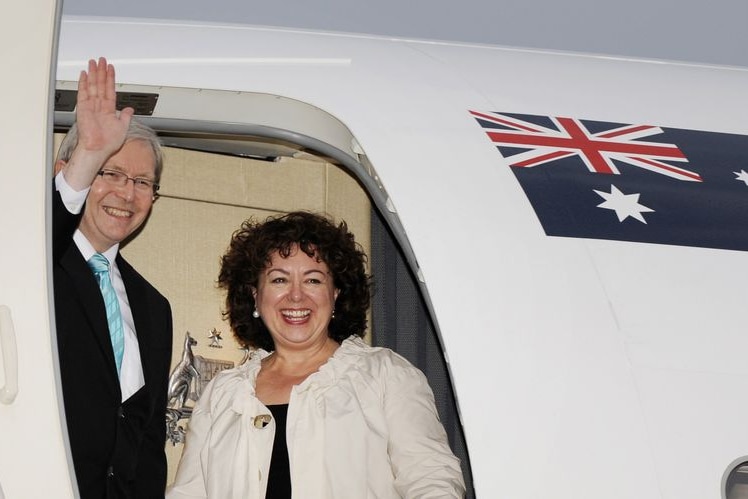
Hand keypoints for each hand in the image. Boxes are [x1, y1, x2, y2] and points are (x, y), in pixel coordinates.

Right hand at [58, 57, 135, 189]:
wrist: (98, 149)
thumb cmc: (108, 143)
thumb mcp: (123, 128)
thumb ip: (126, 117)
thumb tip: (130, 110)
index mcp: (109, 110)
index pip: (110, 90)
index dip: (111, 78)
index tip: (111, 68)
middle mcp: (99, 106)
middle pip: (101, 84)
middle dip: (101, 72)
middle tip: (101, 60)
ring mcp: (91, 106)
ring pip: (93, 85)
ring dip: (93, 73)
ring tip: (94, 62)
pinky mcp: (83, 108)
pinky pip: (83, 93)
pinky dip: (83, 83)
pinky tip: (84, 74)